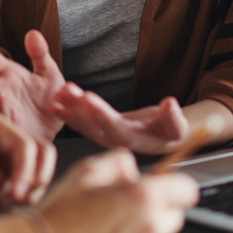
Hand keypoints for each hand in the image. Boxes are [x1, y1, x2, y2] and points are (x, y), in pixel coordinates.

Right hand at [0, 30, 65, 141]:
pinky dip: (1, 108)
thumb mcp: (48, 72)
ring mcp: (7, 106)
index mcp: (12, 74)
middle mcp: (4, 89)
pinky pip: (6, 115)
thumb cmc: (50, 97)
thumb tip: (32, 33)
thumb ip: (40, 54)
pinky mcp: (13, 124)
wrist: (60, 125)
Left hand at [0, 111, 55, 207]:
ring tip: (10, 203)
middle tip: (21, 199)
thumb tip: (14, 191)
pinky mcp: (3, 174)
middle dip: (37, 177)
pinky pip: (25, 184)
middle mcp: (5, 138)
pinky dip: (22, 197)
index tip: (17, 195)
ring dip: (32, 189)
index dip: (26, 172)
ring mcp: (5, 156)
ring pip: (37, 169)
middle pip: (41, 153)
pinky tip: (5, 205)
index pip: (26, 146)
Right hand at [38, 149, 199, 232]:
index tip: (164, 190)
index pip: (187, 189)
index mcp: (143, 197)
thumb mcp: (87, 172)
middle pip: (175, 217)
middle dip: (157, 213)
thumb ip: (119, 162)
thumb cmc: (60, 217)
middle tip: (126, 213)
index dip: (175, 187)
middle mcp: (151, 229)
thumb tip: (133, 169)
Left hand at [52, 83, 189, 153]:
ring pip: (84, 124)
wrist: (163, 138)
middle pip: (94, 125)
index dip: (101, 113)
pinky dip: (68, 113)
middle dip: (79, 107)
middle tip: (68, 91)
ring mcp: (104, 137)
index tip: (89, 98)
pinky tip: (55, 104)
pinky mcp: (99, 130)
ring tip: (60, 93)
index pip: (113, 127)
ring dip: (71, 108)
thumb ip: (174, 117)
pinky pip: (81, 123)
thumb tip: (170, 104)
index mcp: (132, 140)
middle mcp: (115, 141)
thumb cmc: (170, 132)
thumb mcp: (178, 126)